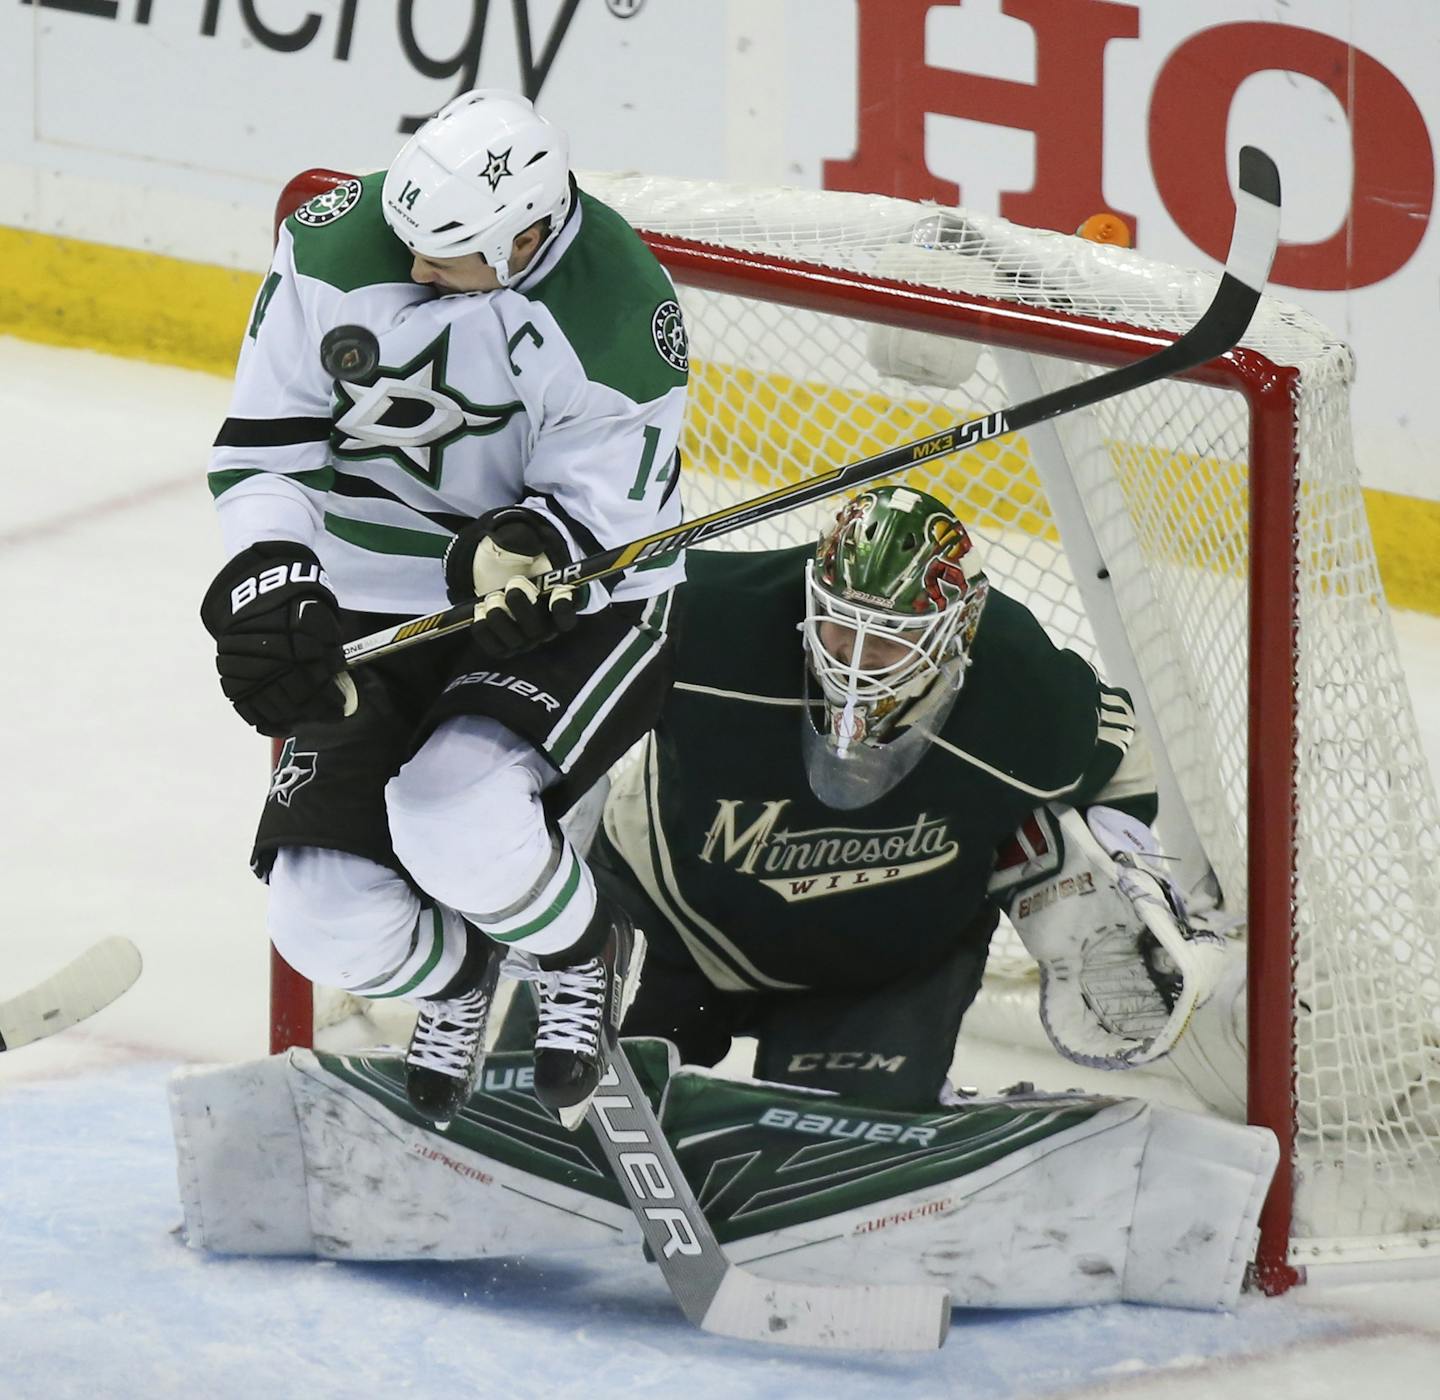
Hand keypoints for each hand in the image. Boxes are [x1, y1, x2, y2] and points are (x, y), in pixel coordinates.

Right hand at [200, 541, 356, 735]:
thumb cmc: (297, 610)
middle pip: (298, 701)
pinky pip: (249, 710)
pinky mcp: (233, 680)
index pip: (319, 687)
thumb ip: (332, 651)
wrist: (255, 597)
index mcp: (298, 649)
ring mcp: (250, 673)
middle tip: (327, 717)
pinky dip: (266, 723)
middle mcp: (273, 663)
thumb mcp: (322, 623)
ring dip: (294, 719)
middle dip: (316, 713)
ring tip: (306, 720)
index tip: (341, 710)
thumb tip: (341, 679)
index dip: (332, 703)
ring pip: (275, 709)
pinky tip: (282, 726)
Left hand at [444, 507, 580, 657]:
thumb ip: (526, 543)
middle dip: (524, 607)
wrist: (495, 575)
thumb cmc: (517, 561)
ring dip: (501, 619)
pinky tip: (478, 612)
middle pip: (539, 630)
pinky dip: (484, 631)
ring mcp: (524, 640)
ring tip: (491, 598)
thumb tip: (522, 541)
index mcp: (557, 606)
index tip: (558, 590)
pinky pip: (495, 648)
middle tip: (513, 585)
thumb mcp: (523, 548)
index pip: (567, 617)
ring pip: (516, 641)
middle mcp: (544, 628)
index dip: (564, 608)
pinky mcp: (503, 647)